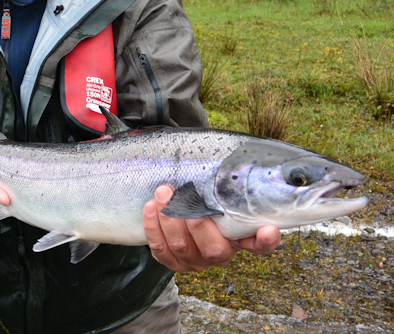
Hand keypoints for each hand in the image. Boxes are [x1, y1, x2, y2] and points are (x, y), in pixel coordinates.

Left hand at [143, 184, 280, 271]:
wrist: (174, 214)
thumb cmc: (201, 199)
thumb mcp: (216, 194)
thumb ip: (224, 185)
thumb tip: (230, 157)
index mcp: (238, 238)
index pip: (259, 245)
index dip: (265, 241)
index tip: (268, 229)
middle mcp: (220, 254)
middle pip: (213, 249)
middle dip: (195, 220)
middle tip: (183, 193)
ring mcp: (195, 261)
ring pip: (181, 246)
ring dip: (169, 217)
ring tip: (162, 192)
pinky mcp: (172, 262)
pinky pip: (160, 249)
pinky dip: (153, 227)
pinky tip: (150, 207)